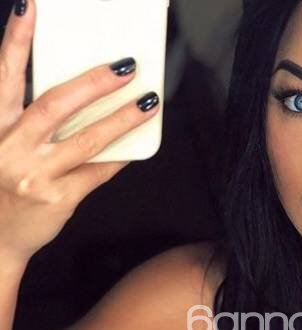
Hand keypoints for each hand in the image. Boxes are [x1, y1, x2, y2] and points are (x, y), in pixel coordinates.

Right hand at [0, 1, 159, 265]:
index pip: (5, 74)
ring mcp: (36, 175)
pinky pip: (99, 172)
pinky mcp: (59, 199)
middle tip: (125, 66)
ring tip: (148, 103)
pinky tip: (140, 144)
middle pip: (55, 104)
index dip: (17, 39)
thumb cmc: (4, 186)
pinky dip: (120, 156)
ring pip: (87, 140)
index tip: (32, 7)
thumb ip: (28, 120)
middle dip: (93, 82)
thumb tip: (80, 93)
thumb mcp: (3, 145)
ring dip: (121, 119)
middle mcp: (11, 147)